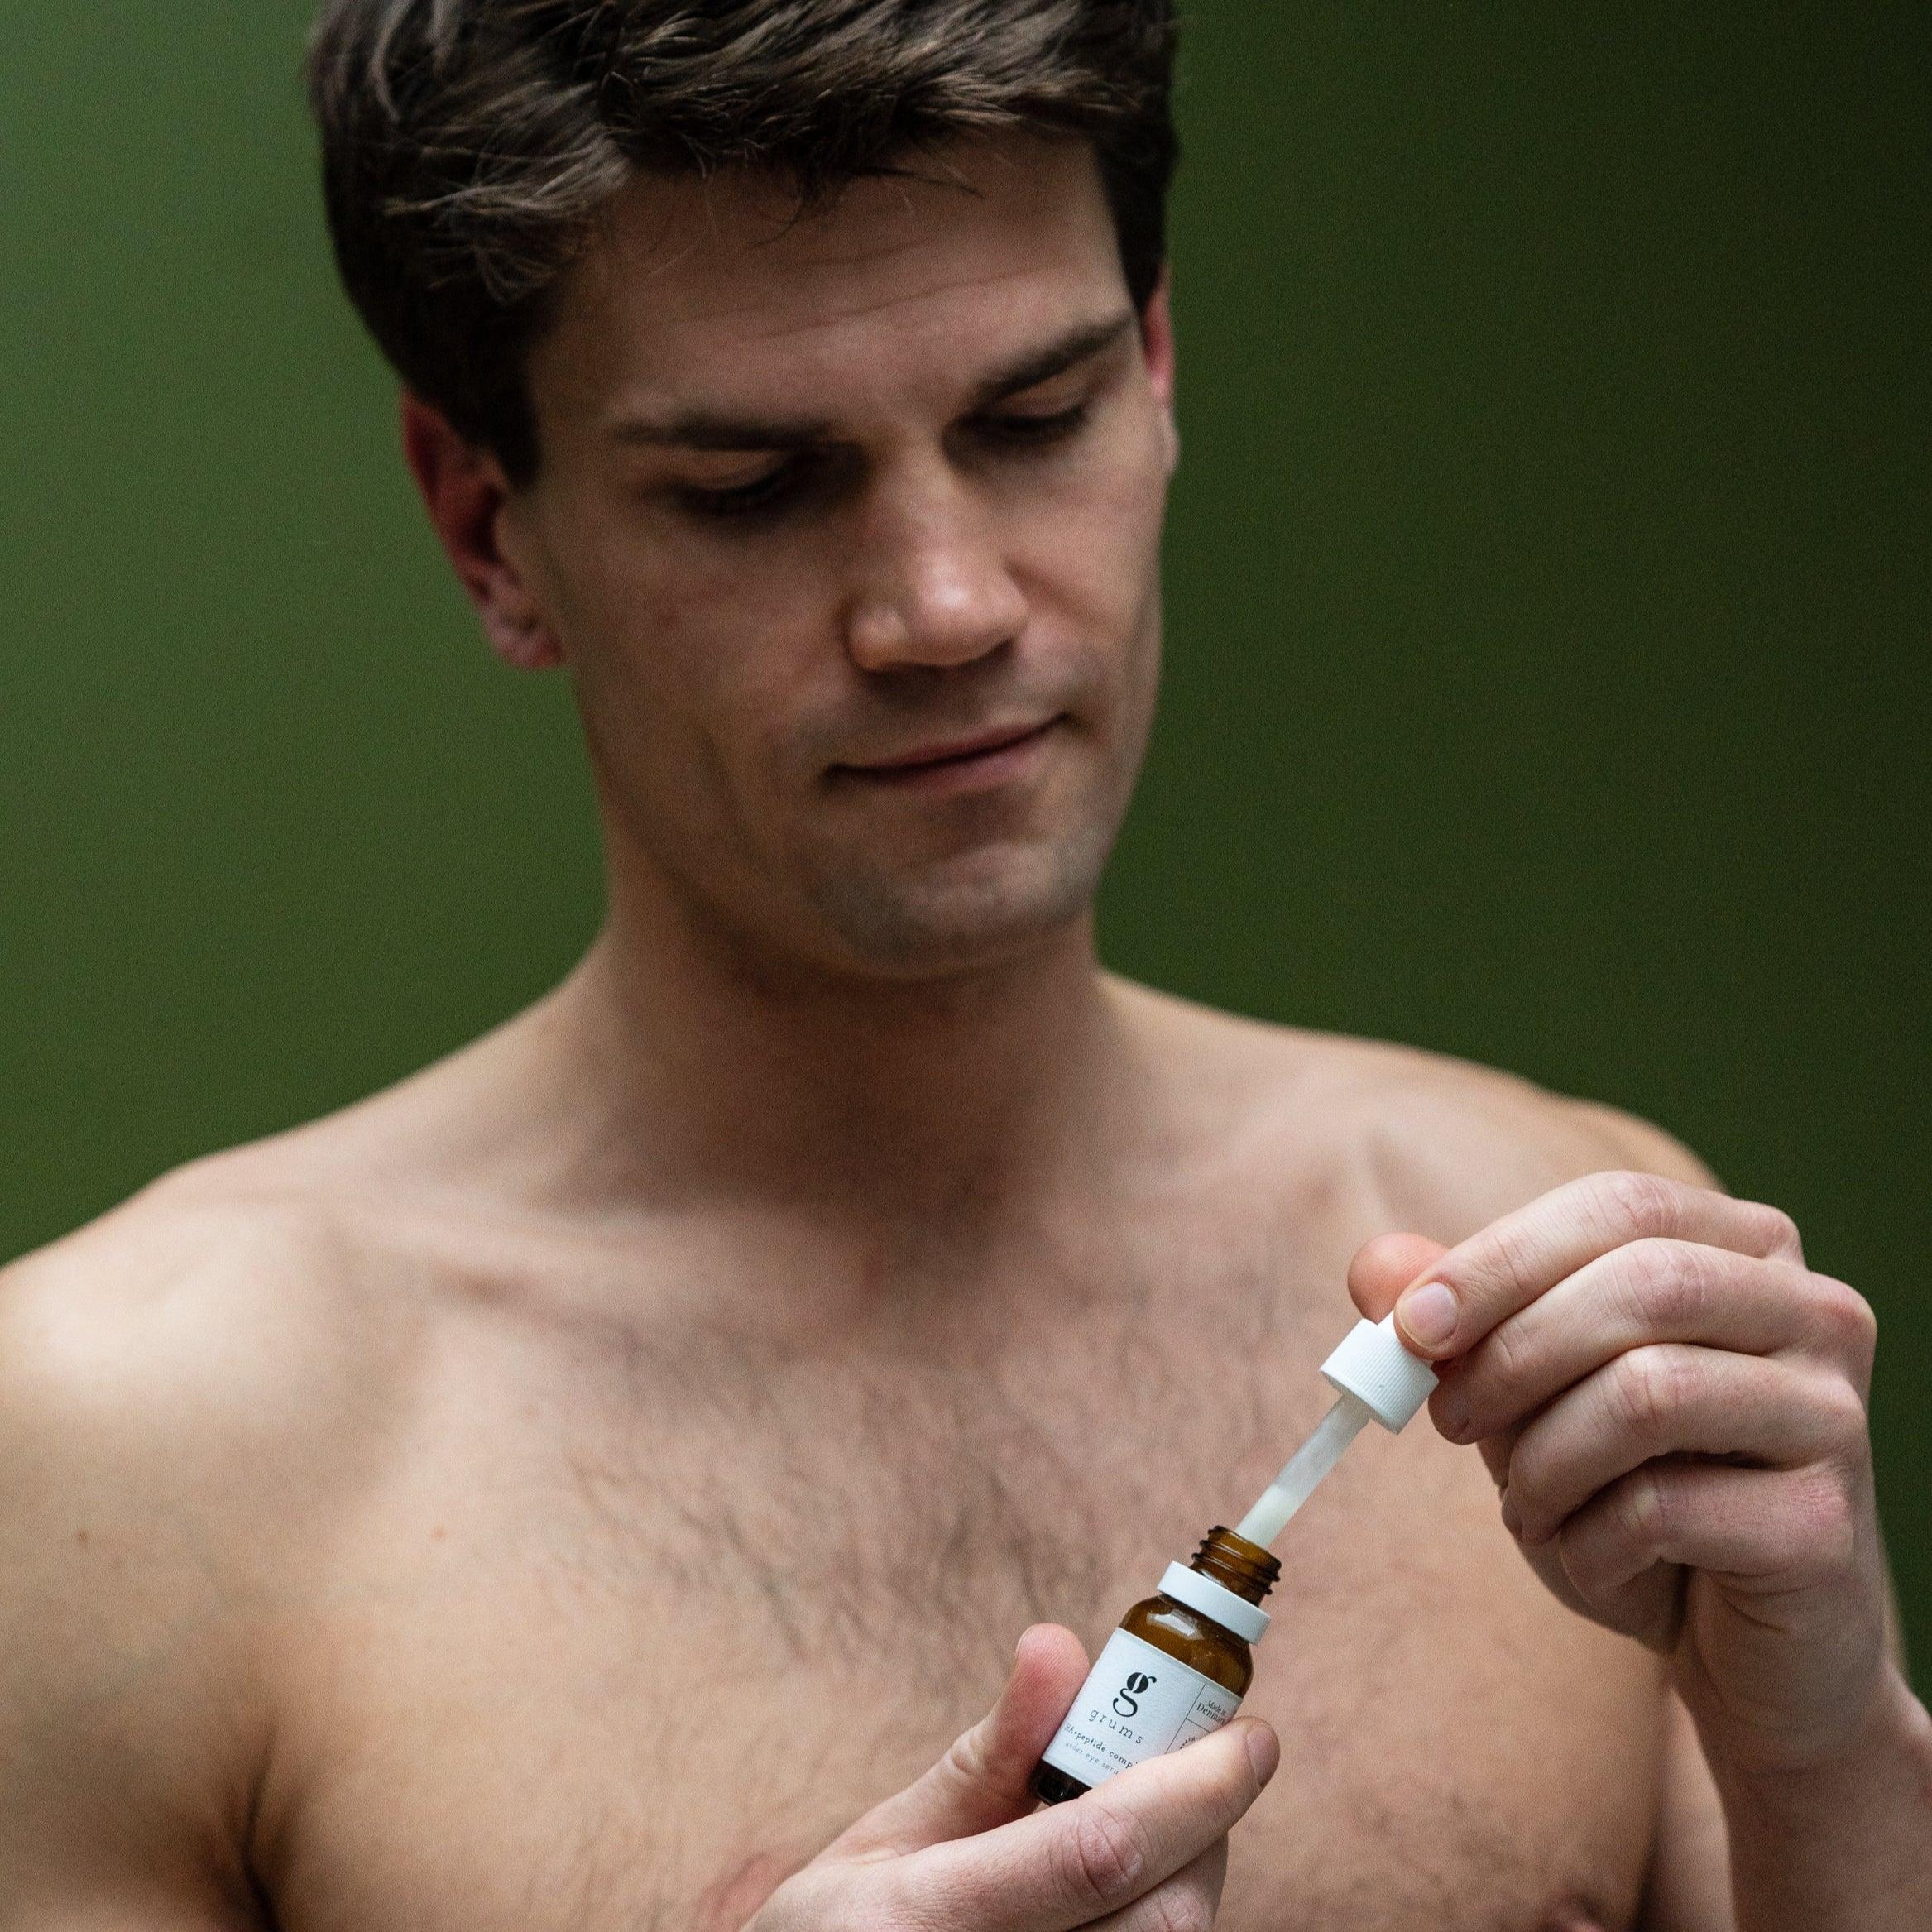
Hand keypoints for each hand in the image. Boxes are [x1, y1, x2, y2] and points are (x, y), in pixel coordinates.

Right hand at [745, 1623, 1278, 1930]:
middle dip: (1203, 1830)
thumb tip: (1061, 1645)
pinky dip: (1154, 1918)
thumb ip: (992, 1752)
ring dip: (1187, 1878)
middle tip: (1195, 1770)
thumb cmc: (840, 1931)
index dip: (1193, 1789)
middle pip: (1164, 1917)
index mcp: (925, 1920)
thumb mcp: (887, 1834)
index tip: (1251, 1735)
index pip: (1099, 1851)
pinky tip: (1121, 1891)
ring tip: (1142, 1829)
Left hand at [1348, 1169, 1888, 1777]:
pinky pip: (1667, 1508)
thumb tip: (1374, 1269)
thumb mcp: (1528, 1394)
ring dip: (1542, 1462)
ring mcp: (1834, 1416)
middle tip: (1444, 1419)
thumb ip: (1457, 1321)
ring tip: (1522, 1507)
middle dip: (1512, 1355)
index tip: (1410, 1324)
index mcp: (1746, 1249)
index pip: (1619, 1206)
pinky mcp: (1827, 1524)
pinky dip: (1590, 1542)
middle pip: (1642, 1286)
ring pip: (1649, 1393)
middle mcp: (1814, 1313)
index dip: (1503, 1257)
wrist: (1743, 1650)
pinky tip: (1594, 1560)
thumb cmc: (1631, 1492)